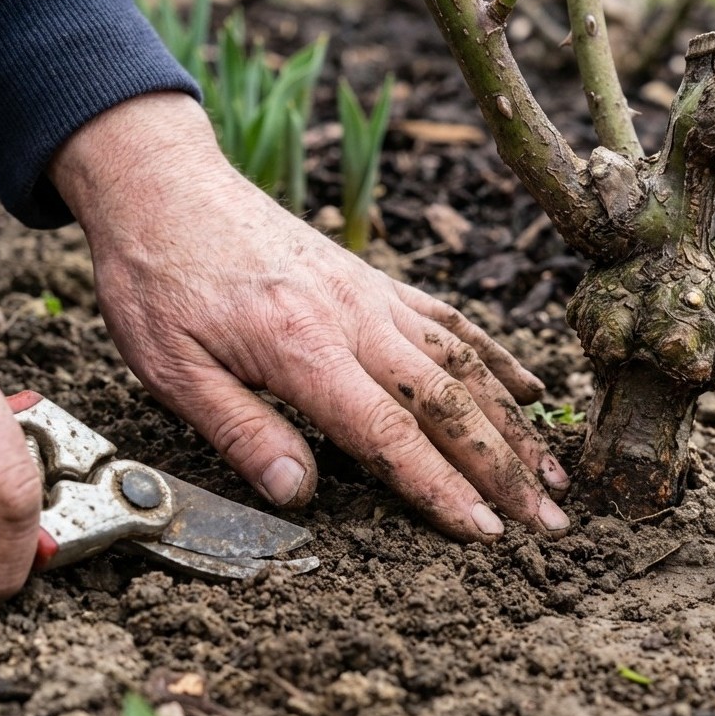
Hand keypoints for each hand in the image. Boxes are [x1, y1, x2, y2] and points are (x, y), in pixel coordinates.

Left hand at [51, 93, 570, 541]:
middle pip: (448, 402)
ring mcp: (373, 295)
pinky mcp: (375, 280)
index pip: (390, 432)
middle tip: (551, 521)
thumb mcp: (169, 367)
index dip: (443, 488)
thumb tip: (298, 495)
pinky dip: (496, 355)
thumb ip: (239, 430)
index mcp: (303, 348)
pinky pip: (451, 320)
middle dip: (505, 467)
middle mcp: (355, 319)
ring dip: (515, 421)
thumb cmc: (158, 278)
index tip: (489, 531)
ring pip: (465, 362)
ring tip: (556, 471)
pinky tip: (528, 389)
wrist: (164, 184)